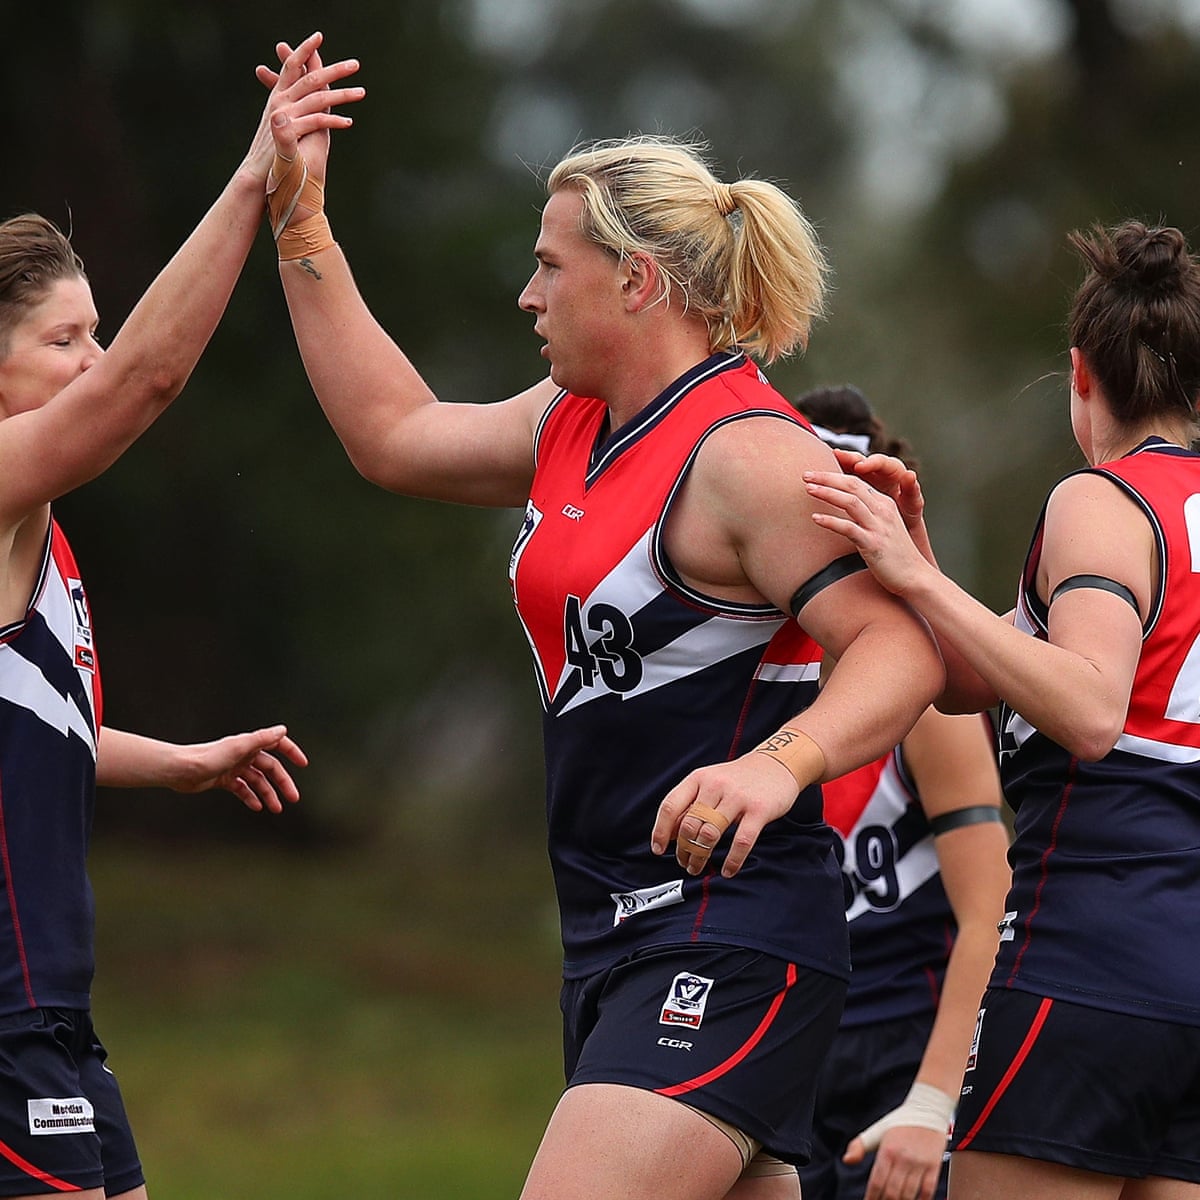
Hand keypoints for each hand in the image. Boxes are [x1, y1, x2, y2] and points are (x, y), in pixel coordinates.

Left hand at [170, 725, 307, 813]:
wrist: (181, 770)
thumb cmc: (207, 757)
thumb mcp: (238, 747)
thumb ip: (262, 738)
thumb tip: (283, 729)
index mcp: (249, 745)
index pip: (277, 745)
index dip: (292, 752)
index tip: (303, 764)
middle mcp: (244, 755)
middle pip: (270, 769)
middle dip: (283, 783)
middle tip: (293, 798)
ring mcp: (234, 767)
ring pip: (258, 781)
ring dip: (268, 794)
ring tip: (276, 809)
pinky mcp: (224, 780)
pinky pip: (243, 789)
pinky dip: (251, 797)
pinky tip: (257, 806)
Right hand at [242, 33, 363, 192]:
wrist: (259, 174)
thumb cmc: (274, 153)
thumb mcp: (284, 126)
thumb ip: (297, 110)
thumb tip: (311, 101)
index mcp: (278, 97)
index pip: (292, 66)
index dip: (305, 51)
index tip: (319, 37)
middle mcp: (279, 101)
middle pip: (310, 78)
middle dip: (334, 70)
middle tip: (355, 64)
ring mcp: (283, 115)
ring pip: (318, 99)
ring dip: (343, 95)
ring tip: (362, 92)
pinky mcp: (288, 131)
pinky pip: (316, 122)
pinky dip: (334, 121)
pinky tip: (348, 122)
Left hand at [650, 751, 799, 877]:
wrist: (776, 764)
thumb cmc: (738, 779)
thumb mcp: (710, 781)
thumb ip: (691, 802)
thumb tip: (671, 832)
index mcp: (698, 778)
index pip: (671, 806)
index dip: (661, 830)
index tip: (658, 849)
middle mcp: (715, 785)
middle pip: (689, 824)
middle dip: (683, 849)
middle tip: (684, 862)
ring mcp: (737, 797)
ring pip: (710, 834)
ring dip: (700, 856)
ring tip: (697, 867)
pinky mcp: (758, 810)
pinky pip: (741, 841)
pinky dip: (732, 860)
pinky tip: (728, 870)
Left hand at [803, 468, 931, 597]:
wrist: (915, 577)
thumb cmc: (894, 556)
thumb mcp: (882, 529)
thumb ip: (865, 517)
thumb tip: (841, 513)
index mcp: (885, 504)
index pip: (856, 481)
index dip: (833, 475)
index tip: (814, 474)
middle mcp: (883, 511)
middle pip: (852, 485)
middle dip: (827, 477)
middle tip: (805, 474)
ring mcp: (879, 527)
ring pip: (850, 501)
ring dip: (827, 492)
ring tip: (808, 489)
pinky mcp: (874, 544)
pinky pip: (849, 528)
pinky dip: (831, 521)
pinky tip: (815, 518)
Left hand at [843, 1081, 954, 1199]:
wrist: (927, 1109)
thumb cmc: (900, 1122)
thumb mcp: (876, 1131)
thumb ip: (859, 1146)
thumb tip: (846, 1161)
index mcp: (887, 1150)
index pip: (876, 1183)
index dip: (872, 1198)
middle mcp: (903, 1158)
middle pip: (892, 1193)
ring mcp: (919, 1163)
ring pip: (908, 1194)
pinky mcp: (934, 1166)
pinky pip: (927, 1191)